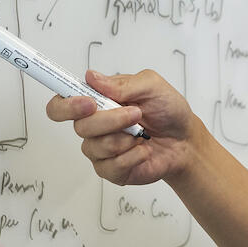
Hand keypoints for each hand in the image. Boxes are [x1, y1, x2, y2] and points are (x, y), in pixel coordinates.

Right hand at [45, 69, 201, 187]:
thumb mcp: (152, 86)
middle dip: (111, 120)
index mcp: (97, 101)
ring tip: (142, 133)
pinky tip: (144, 150)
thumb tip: (91, 77)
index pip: (61, 104)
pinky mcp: (110, 169)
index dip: (66, 105)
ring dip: (125, 138)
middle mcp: (93, 125)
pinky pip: (111, 166)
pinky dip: (133, 156)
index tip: (89, 103)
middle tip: (136, 114)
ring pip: (96, 147)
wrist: (185, 140)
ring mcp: (100, 149)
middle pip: (80, 127)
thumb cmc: (167, 110)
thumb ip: (122, 83)